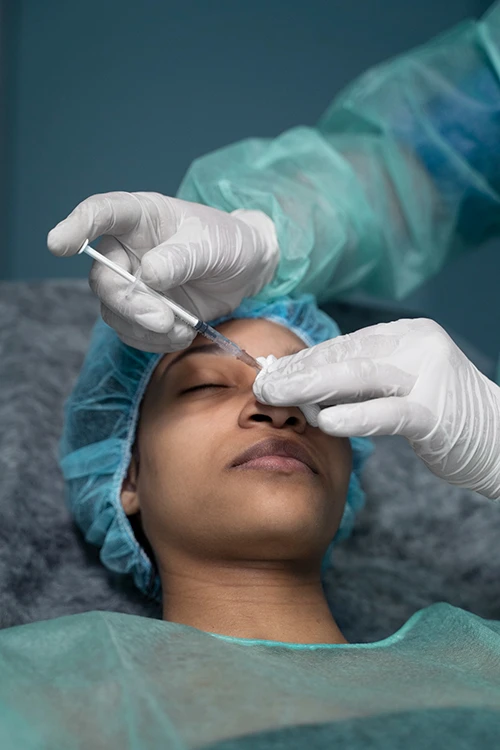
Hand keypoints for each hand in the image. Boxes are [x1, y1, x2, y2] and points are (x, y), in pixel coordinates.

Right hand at [47, 191, 278, 351]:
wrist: (247, 270)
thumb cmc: (227, 243)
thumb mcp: (212, 245)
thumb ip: (181, 257)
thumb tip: (147, 275)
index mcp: (140, 217)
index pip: (101, 213)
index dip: (76, 226)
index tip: (58, 244)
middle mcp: (127, 250)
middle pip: (104, 279)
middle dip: (129, 304)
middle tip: (163, 319)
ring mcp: (133, 283)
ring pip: (114, 312)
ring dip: (144, 328)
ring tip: (181, 328)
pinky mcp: (143, 311)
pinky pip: (131, 333)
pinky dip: (154, 341)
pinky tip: (180, 334)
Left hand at [253, 318, 499, 499]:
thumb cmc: (443, 416)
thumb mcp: (402, 385)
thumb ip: (362, 381)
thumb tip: (305, 383)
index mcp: (406, 335)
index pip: (345, 345)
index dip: (304, 360)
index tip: (271, 372)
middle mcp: (417, 345)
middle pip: (346, 356)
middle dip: (299, 371)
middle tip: (263, 384)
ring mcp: (429, 375)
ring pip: (360, 376)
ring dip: (311, 386)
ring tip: (277, 396)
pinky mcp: (436, 411)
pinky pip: (388, 412)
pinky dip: (354, 416)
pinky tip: (324, 420)